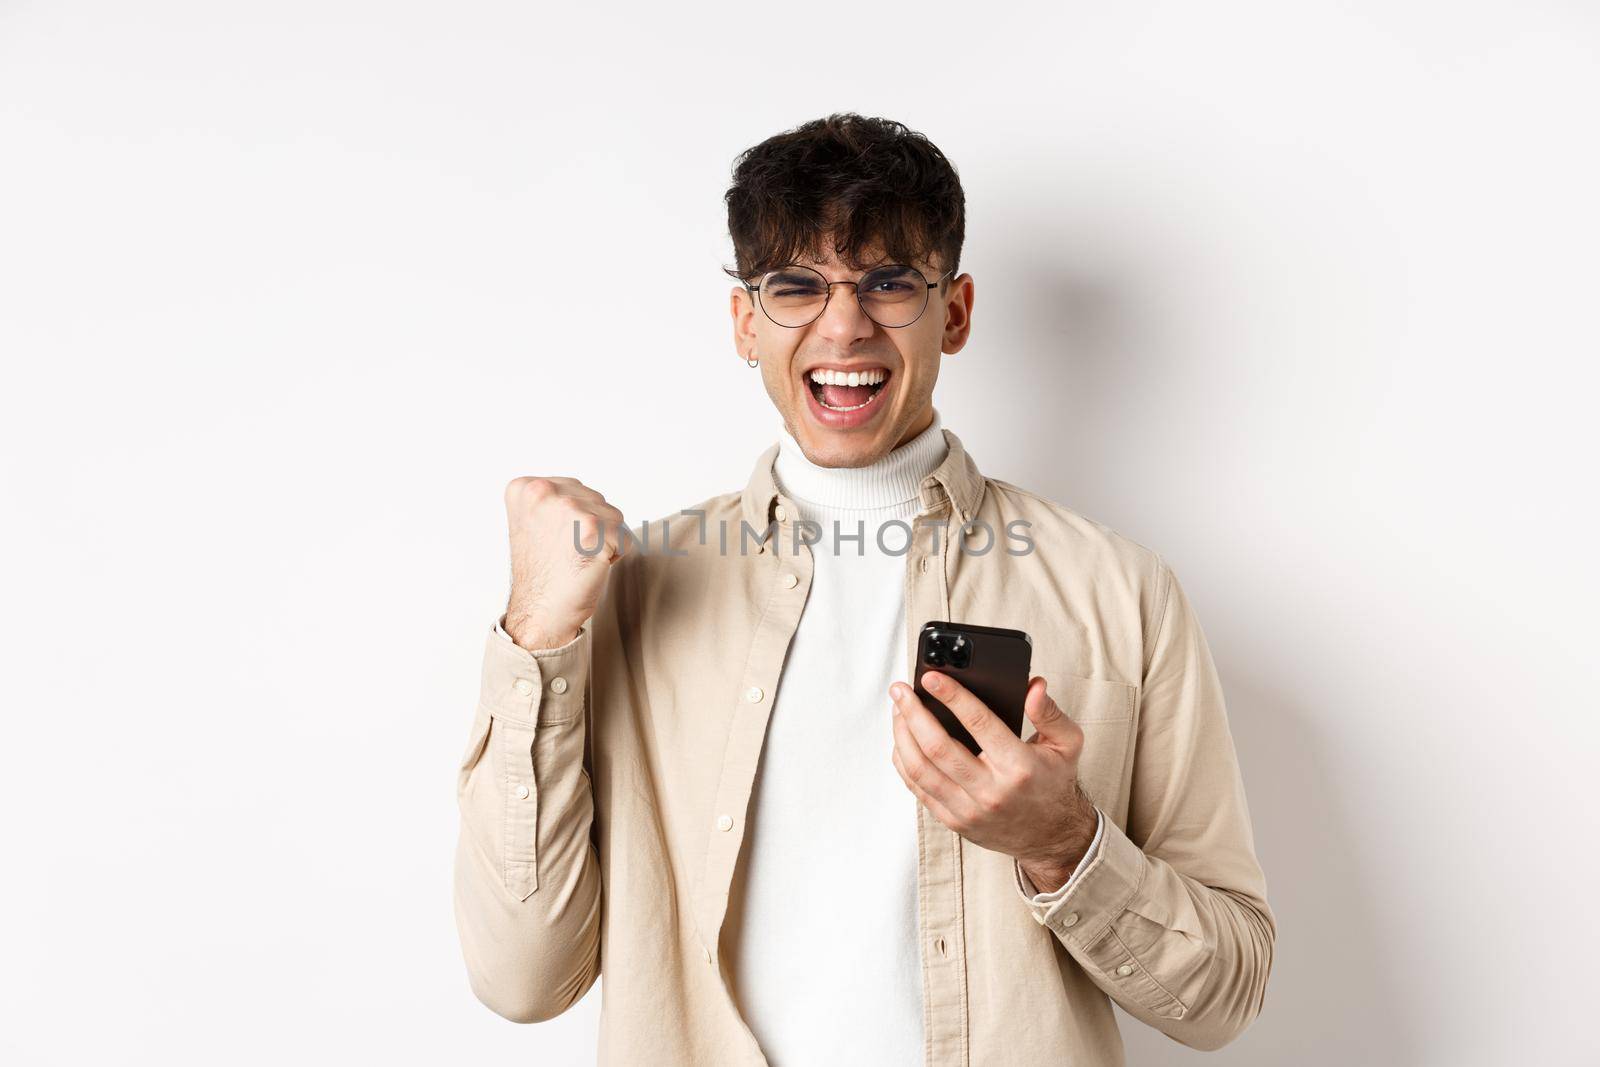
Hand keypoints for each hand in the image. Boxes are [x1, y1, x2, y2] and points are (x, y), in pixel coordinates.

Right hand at [502, 476, 627, 650]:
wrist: (539, 613)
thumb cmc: (542, 573)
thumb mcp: (534, 522)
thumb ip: (554, 500)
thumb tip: (584, 492)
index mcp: (525, 487)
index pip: (576, 490)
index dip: (574, 521)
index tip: (552, 542)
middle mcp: (543, 491)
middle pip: (597, 500)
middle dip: (591, 529)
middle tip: (565, 554)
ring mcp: (568, 508)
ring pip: (614, 517)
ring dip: (604, 542)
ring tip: (576, 560)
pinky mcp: (593, 529)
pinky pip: (625, 538)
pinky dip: (616, 556)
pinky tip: (589, 568)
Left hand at [889, 671, 1097, 888]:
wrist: (1051, 837)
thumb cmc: (1054, 783)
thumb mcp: (1067, 744)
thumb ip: (1050, 712)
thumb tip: (1033, 685)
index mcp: (1019, 766)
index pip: (978, 723)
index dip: (951, 696)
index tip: (930, 677)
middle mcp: (991, 790)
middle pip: (938, 747)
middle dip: (913, 713)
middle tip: (900, 690)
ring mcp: (969, 809)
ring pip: (921, 769)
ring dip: (902, 735)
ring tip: (897, 711)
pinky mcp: (954, 821)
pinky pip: (918, 789)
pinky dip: (904, 762)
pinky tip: (902, 740)